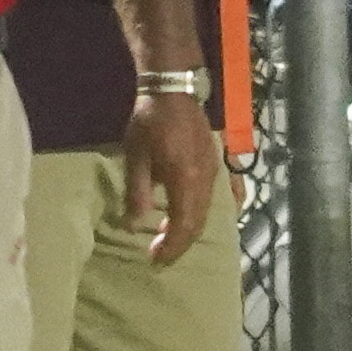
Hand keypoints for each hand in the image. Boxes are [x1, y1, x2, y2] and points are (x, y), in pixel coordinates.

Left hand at [123, 90, 219, 263]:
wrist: (174, 91)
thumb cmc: (150, 122)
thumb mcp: (136, 157)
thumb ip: (137, 193)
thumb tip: (134, 225)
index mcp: (186, 180)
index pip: (184, 224)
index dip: (172, 246)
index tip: (156, 258)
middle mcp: (206, 180)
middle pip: (198, 222)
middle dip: (181, 243)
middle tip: (160, 256)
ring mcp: (214, 172)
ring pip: (208, 212)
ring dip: (191, 229)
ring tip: (171, 240)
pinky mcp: (216, 164)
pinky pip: (217, 197)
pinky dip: (205, 213)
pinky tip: (198, 220)